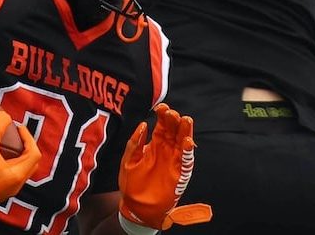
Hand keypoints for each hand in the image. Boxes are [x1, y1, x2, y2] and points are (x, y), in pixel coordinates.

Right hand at [0, 110, 40, 218]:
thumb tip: (4, 116)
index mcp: (15, 176)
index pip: (33, 154)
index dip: (28, 137)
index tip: (18, 128)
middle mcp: (11, 187)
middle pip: (27, 164)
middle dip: (24, 147)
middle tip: (15, 136)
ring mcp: (0, 193)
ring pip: (14, 171)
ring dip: (11, 156)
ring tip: (0, 145)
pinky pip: (2, 177)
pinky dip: (0, 165)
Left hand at [118, 103, 211, 230]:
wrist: (135, 207)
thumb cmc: (130, 184)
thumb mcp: (128, 160)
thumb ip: (134, 143)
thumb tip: (144, 124)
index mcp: (154, 145)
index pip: (161, 126)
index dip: (162, 116)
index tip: (161, 107)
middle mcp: (165, 151)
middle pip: (173, 131)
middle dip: (174, 121)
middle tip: (172, 113)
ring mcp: (173, 161)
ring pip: (182, 143)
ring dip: (185, 132)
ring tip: (185, 120)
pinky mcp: (179, 174)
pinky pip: (185, 161)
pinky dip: (186, 151)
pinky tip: (187, 141)